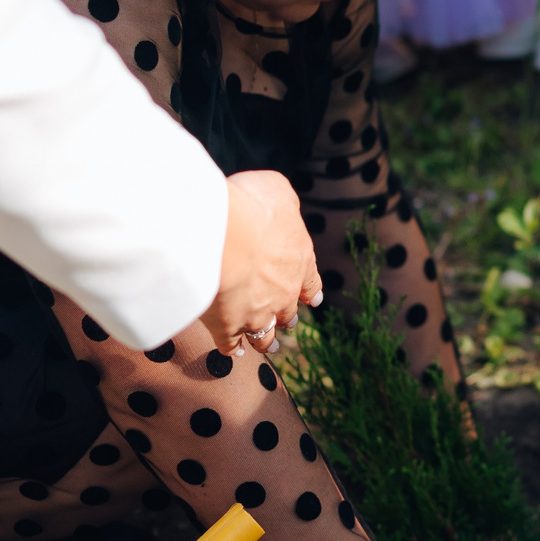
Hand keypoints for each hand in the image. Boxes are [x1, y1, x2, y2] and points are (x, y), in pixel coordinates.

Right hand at [206, 169, 321, 355]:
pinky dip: (233, 348)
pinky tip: (233, 351)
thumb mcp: (276, 189)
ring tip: (267, 345)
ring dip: (266, 340)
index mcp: (300, 261)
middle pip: (289, 312)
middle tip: (288, 324)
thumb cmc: (252, 207)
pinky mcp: (229, 326)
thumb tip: (281, 206)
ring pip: (265, 334)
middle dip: (288, 317)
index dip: (311, 291)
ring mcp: (257, 312)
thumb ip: (283, 202)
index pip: (311, 281)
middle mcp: (284, 292)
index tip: (313, 301)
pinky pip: (231, 343)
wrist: (226, 236)